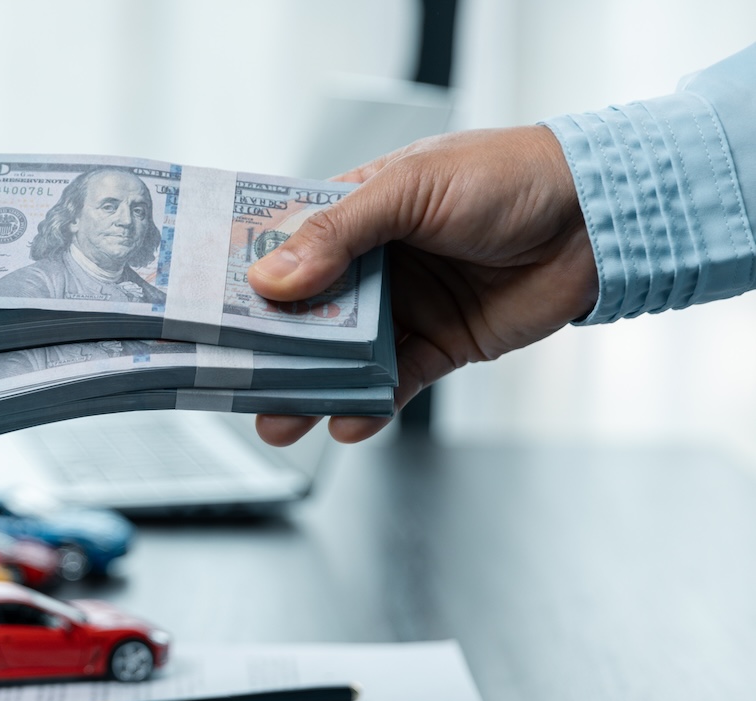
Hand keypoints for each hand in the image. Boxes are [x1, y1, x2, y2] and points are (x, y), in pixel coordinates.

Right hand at [246, 125, 597, 444]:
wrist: (600, 220)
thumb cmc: (509, 178)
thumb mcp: (411, 191)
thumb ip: (339, 234)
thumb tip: (270, 280)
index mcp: (354, 211)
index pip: (280, 248)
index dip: (240, 280)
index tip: (200, 313)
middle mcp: (370, 264)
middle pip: (300, 315)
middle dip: (265, 351)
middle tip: (230, 381)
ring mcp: (401, 309)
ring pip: (337, 358)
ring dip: (306, 391)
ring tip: (278, 421)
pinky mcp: (437, 348)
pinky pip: (390, 387)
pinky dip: (365, 409)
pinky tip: (346, 422)